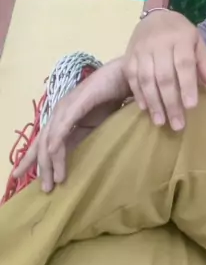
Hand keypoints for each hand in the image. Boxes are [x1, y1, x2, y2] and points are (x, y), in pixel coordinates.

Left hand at [14, 58, 129, 191]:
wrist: (125, 75)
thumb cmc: (113, 96)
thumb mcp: (96, 124)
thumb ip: (83, 137)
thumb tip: (75, 158)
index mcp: (63, 117)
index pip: (43, 141)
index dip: (31, 159)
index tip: (21, 177)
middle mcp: (60, 112)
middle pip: (42, 143)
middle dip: (39, 167)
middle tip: (44, 189)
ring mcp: (66, 108)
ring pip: (50, 139)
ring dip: (50, 162)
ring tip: (54, 181)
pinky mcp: (76, 105)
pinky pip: (63, 128)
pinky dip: (57, 144)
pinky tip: (55, 157)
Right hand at [124, 10, 205, 129]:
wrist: (155, 15)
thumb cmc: (180, 32)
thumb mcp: (197, 40)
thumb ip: (204, 60)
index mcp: (180, 38)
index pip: (184, 64)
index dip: (187, 86)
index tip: (191, 106)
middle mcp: (158, 44)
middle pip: (164, 76)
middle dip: (170, 102)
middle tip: (177, 124)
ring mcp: (141, 50)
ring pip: (146, 79)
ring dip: (153, 103)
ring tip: (160, 122)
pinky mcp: (128, 55)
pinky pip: (131, 77)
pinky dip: (138, 94)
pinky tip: (145, 108)